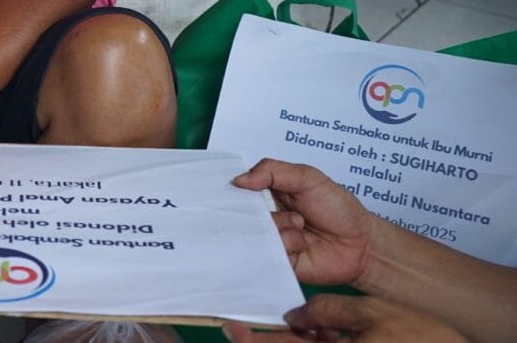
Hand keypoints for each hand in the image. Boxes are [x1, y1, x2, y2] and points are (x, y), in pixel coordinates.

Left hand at [224, 295, 466, 341]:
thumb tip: (294, 317)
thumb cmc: (418, 337)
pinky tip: (323, 333)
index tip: (232, 327)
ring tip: (297, 322)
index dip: (253, 341)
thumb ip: (327, 311)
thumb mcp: (371, 314)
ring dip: (295, 342)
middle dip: (269, 341)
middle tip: (248, 322)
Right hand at [233, 158, 372, 286]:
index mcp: (267, 193)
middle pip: (241, 214)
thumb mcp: (308, 178)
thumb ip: (273, 171)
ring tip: (302, 226)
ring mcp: (271, 240)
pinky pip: (268, 253)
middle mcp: (265, 217)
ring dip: (281, 227)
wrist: (362, 243)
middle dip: (259, 210)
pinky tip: (304, 244)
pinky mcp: (278, 261)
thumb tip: (239, 180)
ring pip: (256, 233)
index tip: (237, 189)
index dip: (235, 190)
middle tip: (282, 208)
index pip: (238, 190)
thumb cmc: (338, 208)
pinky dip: (287, 245)